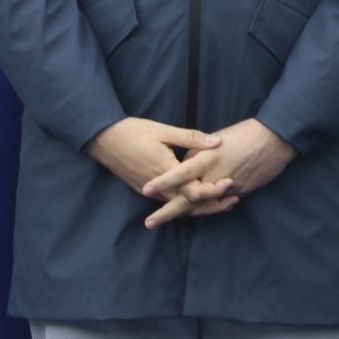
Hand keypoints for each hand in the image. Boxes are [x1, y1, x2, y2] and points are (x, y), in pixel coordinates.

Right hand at [88, 117, 239, 226]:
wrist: (105, 140)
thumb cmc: (134, 132)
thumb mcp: (165, 131)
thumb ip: (192, 138)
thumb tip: (217, 141)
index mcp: (165, 171)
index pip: (193, 190)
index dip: (213, 190)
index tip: (230, 183)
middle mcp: (158, 188)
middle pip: (188, 204)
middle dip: (212, 205)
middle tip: (233, 201)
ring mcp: (150, 191)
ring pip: (178, 206)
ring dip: (200, 206)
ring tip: (223, 203)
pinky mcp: (146, 190)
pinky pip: (169, 201)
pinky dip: (186, 202)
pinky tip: (199, 198)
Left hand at [141, 118, 295, 228]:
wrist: (276, 140)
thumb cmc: (246, 133)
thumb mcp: (217, 138)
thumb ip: (199, 152)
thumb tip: (186, 163)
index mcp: (207, 158)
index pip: (179, 174)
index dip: (163, 183)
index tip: (146, 189)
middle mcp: (214, 176)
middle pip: (187, 199)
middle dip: (166, 213)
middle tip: (149, 223)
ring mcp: (227, 188)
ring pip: (203, 206)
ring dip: (186, 213)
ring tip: (169, 219)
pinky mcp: (240, 192)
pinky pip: (220, 203)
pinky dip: (209, 207)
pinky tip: (200, 210)